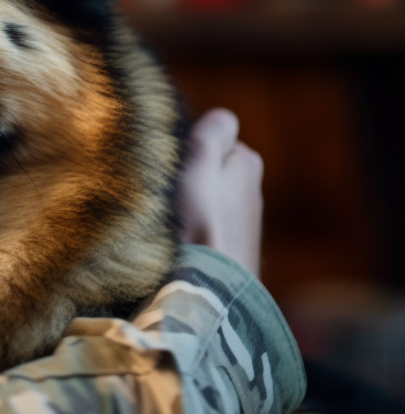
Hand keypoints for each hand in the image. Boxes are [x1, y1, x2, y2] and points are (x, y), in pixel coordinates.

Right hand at [176, 108, 262, 273]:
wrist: (207, 295)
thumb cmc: (197, 225)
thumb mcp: (200, 161)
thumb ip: (212, 131)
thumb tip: (222, 119)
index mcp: (246, 161)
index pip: (209, 137)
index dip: (185, 148)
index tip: (168, 167)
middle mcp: (251, 190)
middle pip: (206, 169)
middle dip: (187, 178)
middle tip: (163, 196)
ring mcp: (241, 224)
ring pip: (203, 199)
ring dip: (186, 207)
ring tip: (166, 225)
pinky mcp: (229, 253)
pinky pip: (202, 227)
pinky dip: (189, 231)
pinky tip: (175, 245)